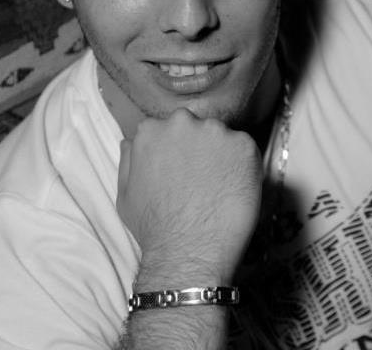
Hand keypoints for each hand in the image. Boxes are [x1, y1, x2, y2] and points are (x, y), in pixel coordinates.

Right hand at [117, 108, 262, 284]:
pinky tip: (233, 189)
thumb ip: (129, 158)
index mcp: (152, 129)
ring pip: (222, 138)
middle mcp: (182, 122)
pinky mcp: (243, 144)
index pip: (171, 129)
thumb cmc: (155, 227)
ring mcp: (215, 131)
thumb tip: (132, 140)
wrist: (187, 251)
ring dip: (223, 156)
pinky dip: (244, 166)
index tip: (184, 171)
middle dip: (201, 148)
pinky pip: (246, 149)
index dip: (179, 151)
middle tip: (202, 181)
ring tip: (218, 188)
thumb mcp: (125, 192)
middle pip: (197, 128)